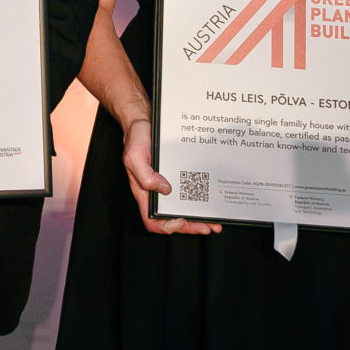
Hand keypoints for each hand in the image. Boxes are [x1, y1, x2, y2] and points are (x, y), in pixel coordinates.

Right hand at [123, 117, 218, 236]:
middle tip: (207, 226)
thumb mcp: (135, 156)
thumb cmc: (136, 139)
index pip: (152, 220)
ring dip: (199, 218)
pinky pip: (190, 194)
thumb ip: (145, 176)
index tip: (181, 221)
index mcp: (144, 193)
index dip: (166, 226)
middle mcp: (156, 193)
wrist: (144, 123)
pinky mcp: (178, 177)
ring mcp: (168, 186)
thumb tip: (165, 189)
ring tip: (215, 222)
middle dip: (191, 226)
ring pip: (184, 210)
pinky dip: (201, 201)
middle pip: (172, 219)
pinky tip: (211, 202)